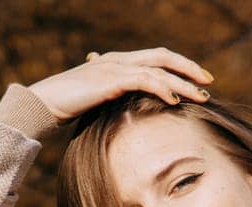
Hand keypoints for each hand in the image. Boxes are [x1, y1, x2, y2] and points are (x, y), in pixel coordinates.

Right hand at [27, 47, 213, 120]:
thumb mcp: (92, 97)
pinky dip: (162, 89)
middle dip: (189, 68)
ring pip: (158, 70)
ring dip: (183, 82)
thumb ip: (108, 94)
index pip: (155, 57)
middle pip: (163, 57)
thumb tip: (117, 102)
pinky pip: (144, 81)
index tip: (197, 79)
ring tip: (201, 95)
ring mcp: (114, 67)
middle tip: (209, 82)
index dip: (178, 66)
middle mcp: (118, 59)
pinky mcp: (110, 80)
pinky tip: (175, 100)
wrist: (41, 103)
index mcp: (116, 61)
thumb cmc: (65, 104)